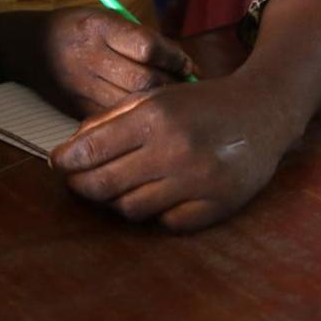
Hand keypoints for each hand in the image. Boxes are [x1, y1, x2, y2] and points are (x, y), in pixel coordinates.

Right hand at [39, 7, 195, 116]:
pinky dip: (135, 117)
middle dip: (171, 84)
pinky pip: (116, 117)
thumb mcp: (103, 17)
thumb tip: (181, 62)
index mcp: (99, 27)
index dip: (174, 57)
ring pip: (132, 103)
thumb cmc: (76, 28)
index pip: (148, 46)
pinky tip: (144, 113)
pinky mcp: (77, 108)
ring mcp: (82, 85)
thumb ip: (139, 37)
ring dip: (157, 103)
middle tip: (184, 86)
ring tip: (169, 100)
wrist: (26, 46)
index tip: (187, 63)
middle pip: (144, 79)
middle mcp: (90, 56)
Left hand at [51, 76, 283, 232]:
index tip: (58, 164)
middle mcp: (174, 150)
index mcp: (155, 117)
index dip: (67, 162)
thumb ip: (112, 119)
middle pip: (105, 185)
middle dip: (82, 186)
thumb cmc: (201, 103)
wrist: (262, 111)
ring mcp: (197, 181)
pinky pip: (167, 223)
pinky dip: (157, 213)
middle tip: (78, 182)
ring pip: (131, 210)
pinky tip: (158, 195)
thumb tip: (73, 147)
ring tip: (120, 186)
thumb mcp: (156, 97)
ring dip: (119, 201)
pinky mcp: (217, 205)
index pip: (92, 150)